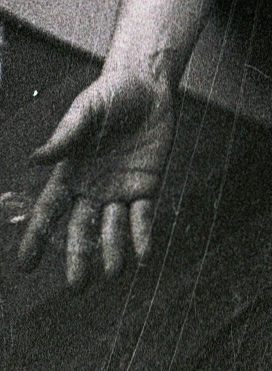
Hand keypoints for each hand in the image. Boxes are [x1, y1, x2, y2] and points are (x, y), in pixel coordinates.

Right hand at [18, 69, 176, 286]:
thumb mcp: (86, 109)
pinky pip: (143, 215)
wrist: (147, 83)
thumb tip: (35, 159)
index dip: (37, 237)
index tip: (26, 265)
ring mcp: (120, 189)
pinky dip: (143, 234)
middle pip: (82, 229)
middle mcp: (92, 188)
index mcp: (70, 173)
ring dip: (113, 251)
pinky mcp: (146, 185)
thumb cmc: (110, 93)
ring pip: (113, 228)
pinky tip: (144, 254)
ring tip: (113, 273)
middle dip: (79, 257)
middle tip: (77, 287)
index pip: (50, 211)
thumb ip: (65, 135)